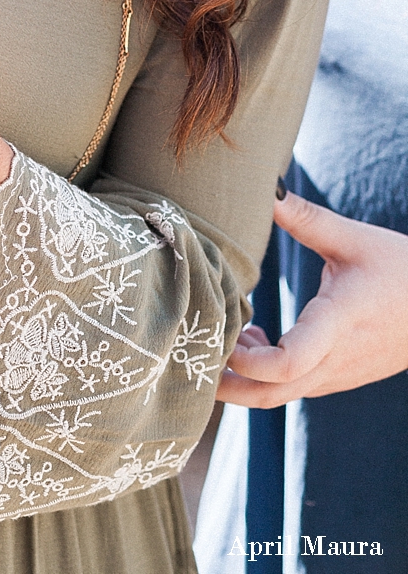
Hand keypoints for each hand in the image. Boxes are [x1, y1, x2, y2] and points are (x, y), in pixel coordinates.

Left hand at [216, 188, 407, 407]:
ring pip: (283, 394)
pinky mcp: (340, 377)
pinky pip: (297, 387)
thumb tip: (266, 187)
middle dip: (229, 382)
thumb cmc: (401, 270)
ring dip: (247, 375)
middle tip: (195, 351)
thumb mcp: (353, 239)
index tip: (225, 333)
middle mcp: (336, 360)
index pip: (289, 363)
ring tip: (229, 333)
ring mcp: (338, 375)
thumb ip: (305, 217)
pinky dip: (268, 373)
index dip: (248, 360)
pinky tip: (258, 337)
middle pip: (273, 393)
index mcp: (338, 324)